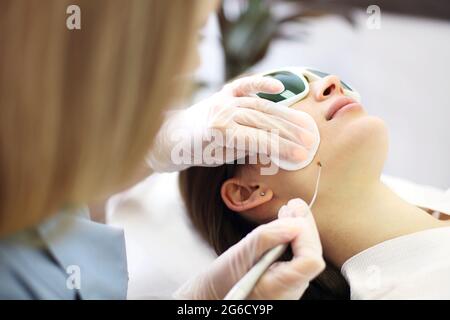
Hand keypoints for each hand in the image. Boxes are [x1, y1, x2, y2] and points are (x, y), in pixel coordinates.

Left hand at [147, 75, 318, 171]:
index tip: (302, 154)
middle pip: (264, 121)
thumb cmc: (195, 151)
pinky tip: (280, 87)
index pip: (259, 139)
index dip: (282, 147)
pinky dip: (262, 84)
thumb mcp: (221, 157)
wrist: (172, 136)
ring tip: (304, 125)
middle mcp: (223, 111)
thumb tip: (275, 146)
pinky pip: (245, 85)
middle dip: (289, 132)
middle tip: (310, 140)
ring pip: (261, 106)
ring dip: (284, 115)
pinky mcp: (223, 92)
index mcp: (220, 131)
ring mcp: (223, 99)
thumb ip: (246, 148)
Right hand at [174, 198, 324, 299]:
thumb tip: (296, 223)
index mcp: (282, 287)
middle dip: (304, 227)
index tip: (292, 214)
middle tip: (293, 204)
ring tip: (289, 209)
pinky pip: (296, 258)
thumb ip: (267, 238)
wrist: (211, 298)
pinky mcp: (284, 280)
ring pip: (305, 255)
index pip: (311, 260)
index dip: (306, 234)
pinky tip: (283, 225)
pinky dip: (292, 238)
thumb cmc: (221, 282)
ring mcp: (289, 287)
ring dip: (299, 230)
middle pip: (311, 255)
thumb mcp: (239, 255)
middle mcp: (292, 290)